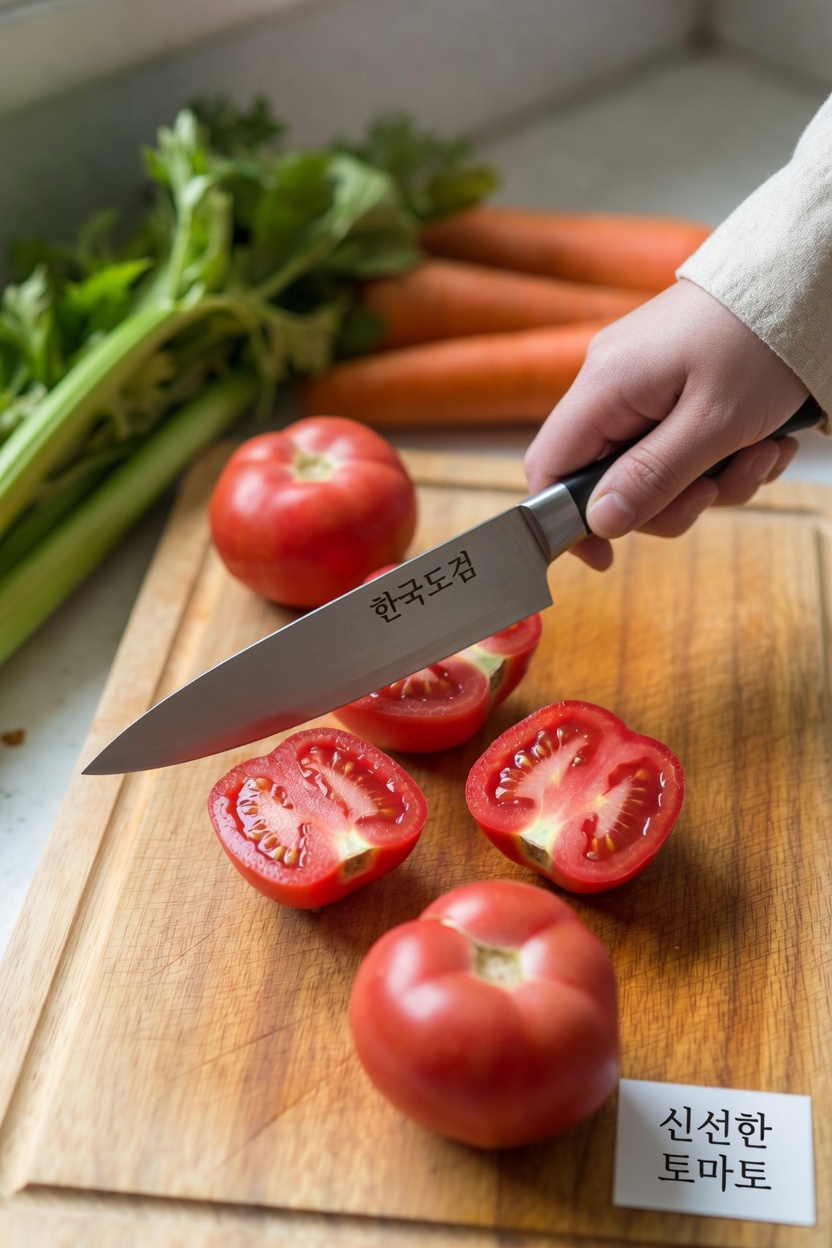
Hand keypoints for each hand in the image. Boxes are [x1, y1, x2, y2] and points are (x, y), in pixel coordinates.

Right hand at [524, 279, 808, 569]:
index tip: (604, 557)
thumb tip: (600, 523)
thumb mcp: (713, 423)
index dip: (566, 521)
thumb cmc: (761, 337)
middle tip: (719, 489)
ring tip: (761, 452)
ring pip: (653, 468)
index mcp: (605, 386)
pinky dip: (722, 455)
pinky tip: (762, 440)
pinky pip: (679, 444)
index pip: (547, 468)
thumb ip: (651, 477)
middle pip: (609, 478)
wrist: (805, 279)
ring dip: (712, 480)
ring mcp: (642, 382)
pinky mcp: (671, 383)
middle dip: (671, 500)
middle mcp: (612, 383)